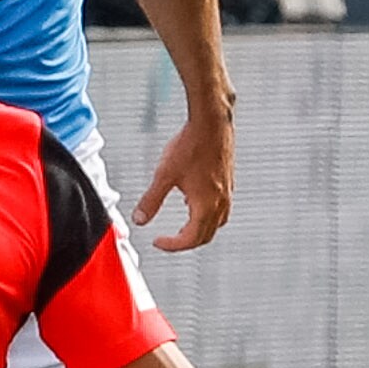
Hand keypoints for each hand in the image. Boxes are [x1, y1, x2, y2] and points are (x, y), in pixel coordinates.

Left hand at [129, 102, 232, 253]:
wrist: (212, 122)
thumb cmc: (192, 144)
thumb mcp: (164, 175)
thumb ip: (151, 200)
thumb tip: (140, 219)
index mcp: (206, 205)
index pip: (190, 239)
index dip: (172, 245)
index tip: (158, 241)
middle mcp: (221, 202)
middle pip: (206, 236)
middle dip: (186, 242)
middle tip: (169, 240)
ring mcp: (228, 192)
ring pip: (217, 223)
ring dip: (199, 229)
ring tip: (182, 225)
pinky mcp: (229, 182)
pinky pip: (221, 208)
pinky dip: (207, 214)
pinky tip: (193, 200)